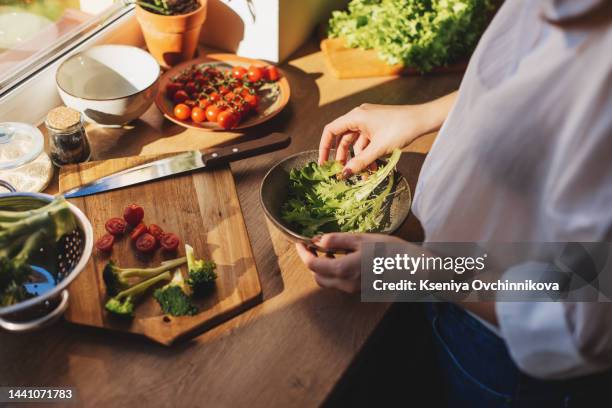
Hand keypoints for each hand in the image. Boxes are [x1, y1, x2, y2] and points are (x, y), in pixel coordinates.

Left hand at [295, 232, 406, 292]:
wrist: (413, 268)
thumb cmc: (390, 250)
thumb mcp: (362, 239)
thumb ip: (337, 240)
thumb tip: (319, 240)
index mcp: (343, 270)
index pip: (312, 265)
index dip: (303, 254)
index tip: (300, 243)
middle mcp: (345, 284)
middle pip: (317, 277)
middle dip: (311, 262)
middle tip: (314, 247)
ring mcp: (353, 290)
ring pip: (328, 282)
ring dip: (323, 268)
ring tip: (329, 251)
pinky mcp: (360, 290)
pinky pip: (340, 283)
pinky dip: (334, 272)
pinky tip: (343, 259)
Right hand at [319, 92, 456, 176]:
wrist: (424, 119)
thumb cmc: (401, 129)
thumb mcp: (378, 149)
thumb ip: (360, 162)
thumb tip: (344, 175)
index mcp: (356, 116)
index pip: (331, 130)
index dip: (324, 147)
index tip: (324, 164)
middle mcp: (360, 116)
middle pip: (343, 139)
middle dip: (343, 157)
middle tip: (344, 173)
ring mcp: (369, 121)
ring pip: (357, 142)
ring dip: (359, 158)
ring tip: (366, 174)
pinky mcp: (378, 126)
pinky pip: (367, 142)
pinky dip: (368, 154)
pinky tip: (374, 166)